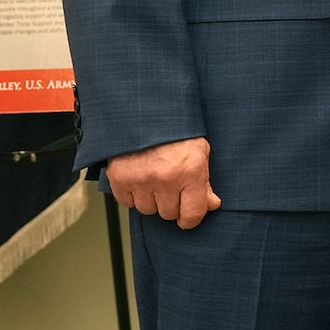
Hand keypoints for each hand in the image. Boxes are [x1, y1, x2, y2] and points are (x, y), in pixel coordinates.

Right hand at [106, 137, 221, 229]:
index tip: (188, 217)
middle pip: (169, 213)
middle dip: (171, 202)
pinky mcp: (119, 178)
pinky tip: (139, 178)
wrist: (147, 110)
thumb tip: (211, 205)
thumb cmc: (177, 129)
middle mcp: (165, 178)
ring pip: (148, 209)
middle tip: (171, 184)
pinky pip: (127, 202)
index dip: (191, 219)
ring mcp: (140, 179)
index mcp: (190, 171)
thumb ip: (205, 181)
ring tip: (154, 177)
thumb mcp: (199, 150)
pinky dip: (132, 194)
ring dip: (151, 199)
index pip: (192, 214)